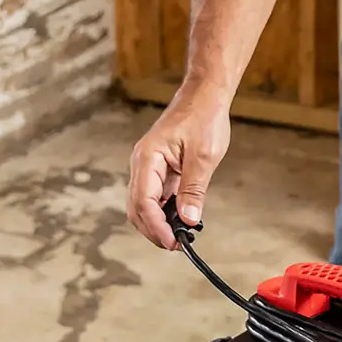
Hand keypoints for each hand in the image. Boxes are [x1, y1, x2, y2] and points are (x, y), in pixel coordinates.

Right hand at [127, 88, 232, 248]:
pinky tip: (180, 219)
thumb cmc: (203, 118)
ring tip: (180, 235)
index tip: (174, 242)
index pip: (144, 202)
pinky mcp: (159, 170)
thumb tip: (188, 219)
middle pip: (137, 208)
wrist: (204, 96)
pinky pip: (155, 197)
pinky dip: (164, 212)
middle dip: (153, 230)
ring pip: (143, 205)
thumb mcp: (203, 157)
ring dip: (158, 223)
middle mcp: (142, 164)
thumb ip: (193, 190)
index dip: (157, 227)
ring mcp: (149, 168)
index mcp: (148, 158)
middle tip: (177, 245)